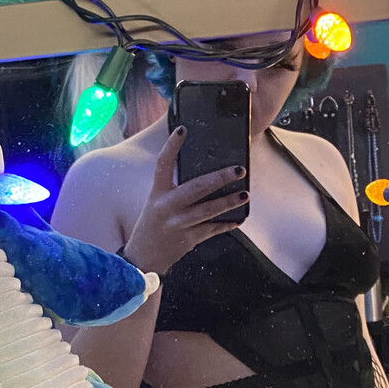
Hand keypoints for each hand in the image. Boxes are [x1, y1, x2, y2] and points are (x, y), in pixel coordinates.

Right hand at [122, 127, 246, 275]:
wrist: (144, 258)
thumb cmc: (152, 225)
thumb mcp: (156, 202)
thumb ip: (174, 189)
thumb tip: (204, 174)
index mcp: (157, 193)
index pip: (162, 164)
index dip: (171, 146)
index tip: (183, 130)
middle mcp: (167, 207)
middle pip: (196, 188)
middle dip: (220, 178)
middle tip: (239, 170)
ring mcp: (179, 224)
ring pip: (208, 211)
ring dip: (229, 202)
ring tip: (245, 194)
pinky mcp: (189, 239)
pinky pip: (212, 229)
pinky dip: (227, 224)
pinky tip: (240, 218)